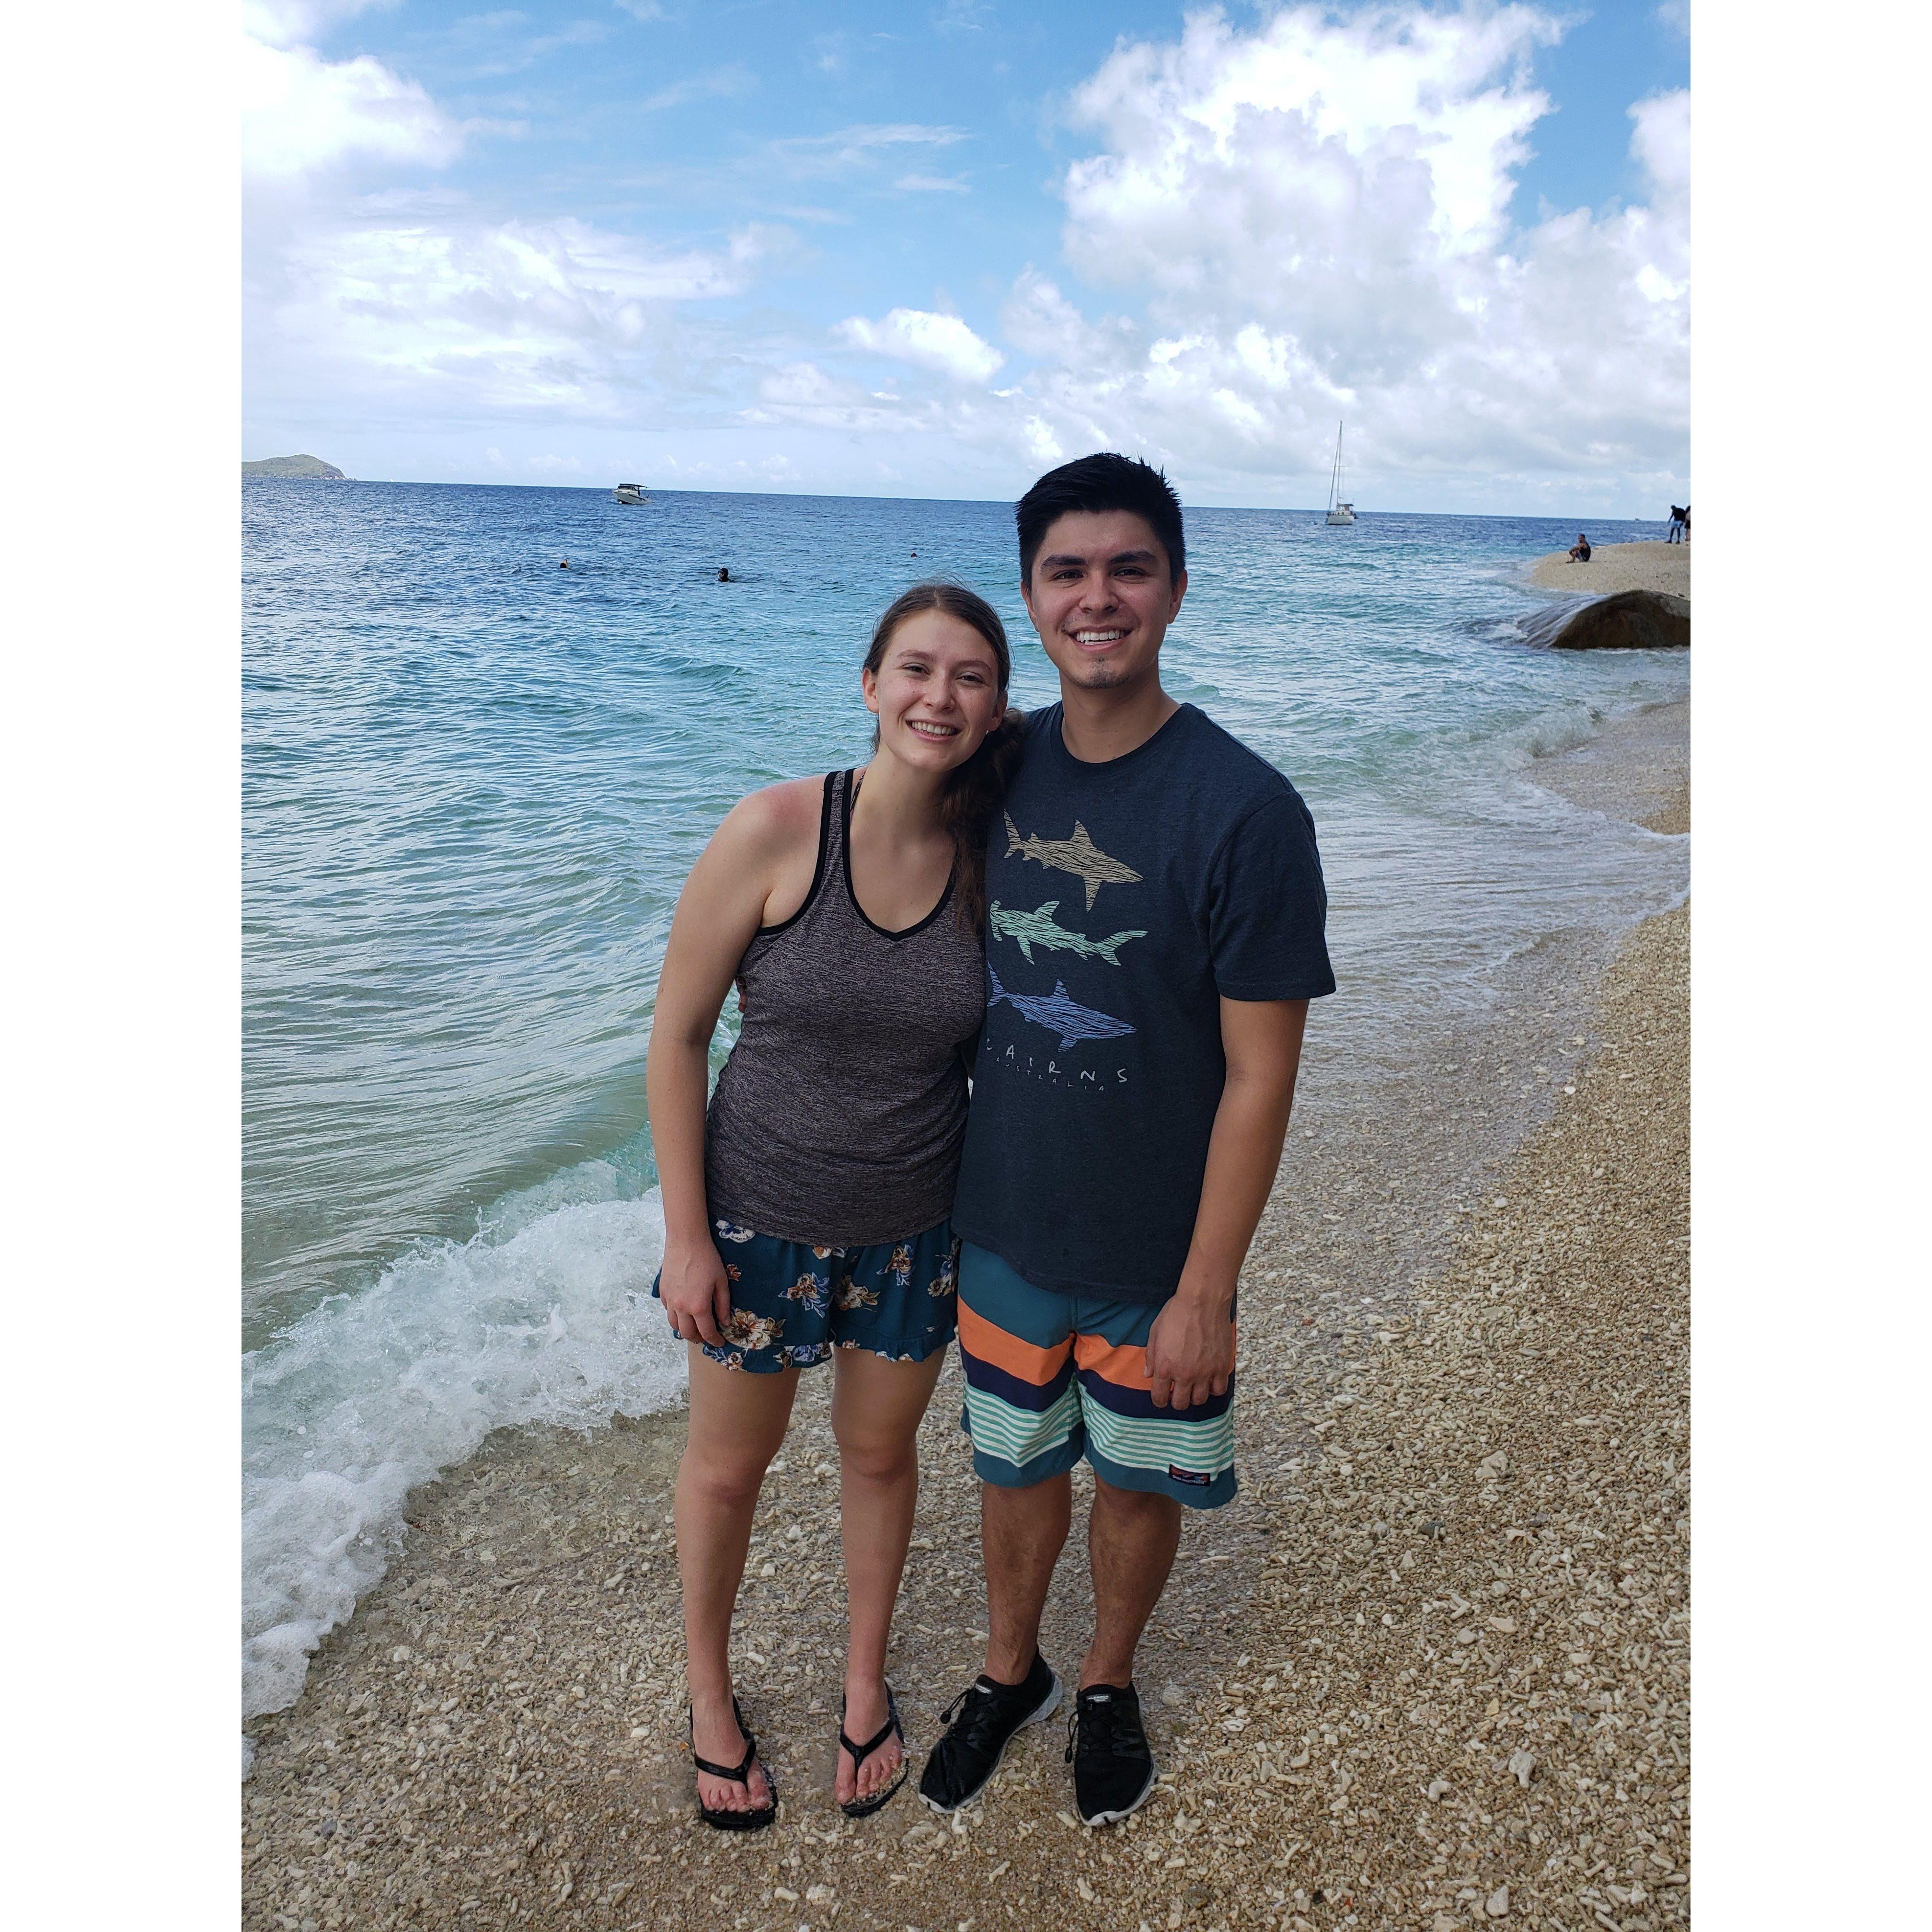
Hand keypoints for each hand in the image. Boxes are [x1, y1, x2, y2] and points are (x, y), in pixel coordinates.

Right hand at [658, 1237, 731, 1347]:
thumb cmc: (707, 1259)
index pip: (707, 1332)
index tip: (720, 1342)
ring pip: (674, 1325)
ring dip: (685, 1330)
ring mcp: (669, 1300)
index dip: (715, 1340)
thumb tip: (725, 1322)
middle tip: (708, 1337)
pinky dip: (676, 1317)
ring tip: (694, 1329)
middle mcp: (681, 1307)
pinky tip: (683, 1312)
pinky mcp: (662, 1292)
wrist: (686, 1241)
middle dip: (699, 1339)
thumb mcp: (721, 1282)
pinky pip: (668, 1311)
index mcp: (699, 1306)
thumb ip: (723, 1305)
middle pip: (688, 1333)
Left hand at [1144, 1292, 1234, 1410]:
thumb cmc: (1176, 1314)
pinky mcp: (1220, 1366)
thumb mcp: (1154, 1332)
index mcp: (1164, 1367)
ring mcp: (1204, 1372)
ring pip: (1200, 1400)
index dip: (1159, 1401)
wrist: (1202, 1301)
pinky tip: (1210, 1381)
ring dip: (1195, 1396)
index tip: (1162, 1398)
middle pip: (1181, 1403)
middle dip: (1177, 1401)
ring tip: (1194, 1387)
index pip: (1159, 1397)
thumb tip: (1148, 1374)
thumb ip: (1150, 1356)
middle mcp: (1184, 1374)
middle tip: (1178, 1393)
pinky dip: (1214, 1389)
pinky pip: (1219, 1389)